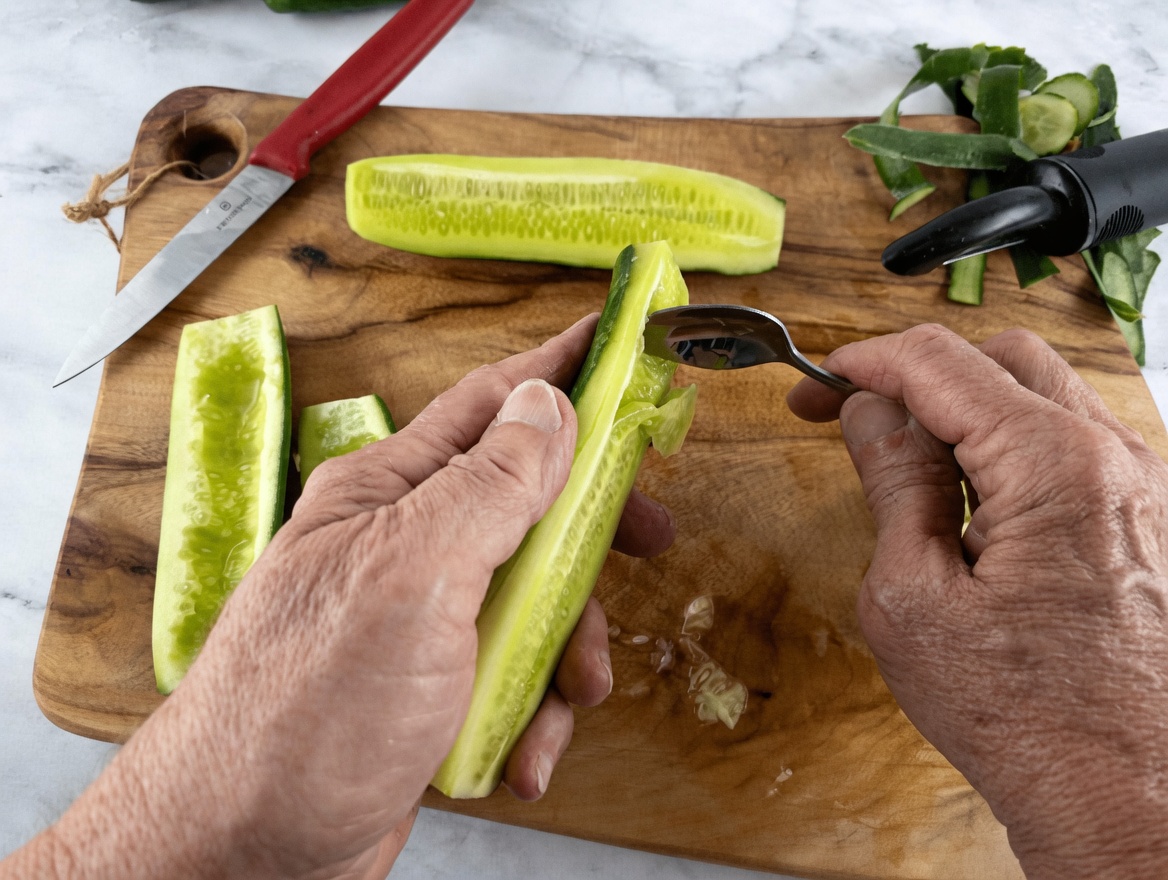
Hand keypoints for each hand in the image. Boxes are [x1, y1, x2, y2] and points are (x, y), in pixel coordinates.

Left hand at [9, 315, 674, 879]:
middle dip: (590, 533)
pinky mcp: (430, 692)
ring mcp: (417, 622)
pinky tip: (521, 754)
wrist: (241, 854)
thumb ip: (488, 487)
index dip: (560, 370)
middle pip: (527, 506)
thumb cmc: (303, 711)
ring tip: (571, 696)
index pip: (490, 404)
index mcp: (389, 495)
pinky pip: (512, 679)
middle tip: (647, 539)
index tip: (619, 340)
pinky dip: (534, 714)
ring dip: (568, 649)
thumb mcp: (412, 578)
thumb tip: (547, 402)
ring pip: (532, 601)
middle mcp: (403, 548)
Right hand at [788, 325, 1167, 879]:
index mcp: (1053, 465)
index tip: (819, 383)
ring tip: (908, 471)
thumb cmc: (1021, 717)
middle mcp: (1115, 458)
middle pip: (1000, 360)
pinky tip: (970, 503)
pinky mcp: (1148, 519)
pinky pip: (1071, 445)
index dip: (865, 363)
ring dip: (966, 412)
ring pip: (1042, 396)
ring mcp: (1143, 487)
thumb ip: (894, 484)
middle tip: (855, 417)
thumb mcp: (914, 597)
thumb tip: (872, 413)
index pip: (942, 364)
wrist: (1125, 797)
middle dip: (918, 375)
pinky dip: (1009, 448)